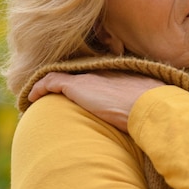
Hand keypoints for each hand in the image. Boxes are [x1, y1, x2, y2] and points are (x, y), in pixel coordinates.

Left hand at [28, 71, 164, 132]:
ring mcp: (91, 77)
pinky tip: (32, 99)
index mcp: (122, 75)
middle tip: (55, 95)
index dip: (86, 84)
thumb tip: (147, 117)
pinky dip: (40, 89)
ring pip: (61, 76)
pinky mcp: (77, 86)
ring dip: (47, 86)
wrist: (151, 106)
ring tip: (38, 97)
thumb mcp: (150, 104)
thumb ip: (144, 104)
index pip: (98, 76)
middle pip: (78, 74)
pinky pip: (50, 82)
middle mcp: (105, 72)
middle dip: (65, 84)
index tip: (80, 94)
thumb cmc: (155, 110)